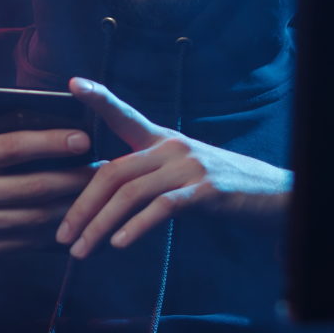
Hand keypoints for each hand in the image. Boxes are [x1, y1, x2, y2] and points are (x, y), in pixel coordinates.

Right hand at [0, 96, 96, 255]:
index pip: (13, 147)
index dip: (51, 142)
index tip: (84, 138)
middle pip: (34, 185)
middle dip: (74, 176)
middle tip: (103, 168)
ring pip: (38, 216)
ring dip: (74, 204)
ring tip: (97, 191)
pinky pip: (32, 239)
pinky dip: (59, 227)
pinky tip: (79, 215)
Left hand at [56, 77, 291, 258]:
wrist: (271, 195)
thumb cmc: (218, 188)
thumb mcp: (179, 174)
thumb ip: (145, 177)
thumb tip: (99, 200)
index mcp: (162, 139)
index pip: (124, 115)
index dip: (99, 98)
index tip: (73, 83)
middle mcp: (172, 147)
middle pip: (114, 170)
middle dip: (82, 206)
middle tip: (62, 237)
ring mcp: (189, 166)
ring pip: (130, 192)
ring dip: (100, 225)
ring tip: (81, 251)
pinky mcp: (205, 191)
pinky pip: (161, 208)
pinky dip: (136, 227)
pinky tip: (119, 244)